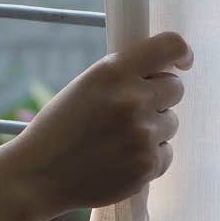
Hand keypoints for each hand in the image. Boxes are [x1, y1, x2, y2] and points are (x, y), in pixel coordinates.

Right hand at [1, 31, 192, 213]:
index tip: (181, 63)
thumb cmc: (58, 129)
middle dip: (159, 97)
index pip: (170, 46)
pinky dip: (149, 157)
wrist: (38, 175)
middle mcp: (132, 99)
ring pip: (171, 122)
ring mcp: (143, 134)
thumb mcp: (85, 87)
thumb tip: (165, 70)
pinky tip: (120, 159)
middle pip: (175, 87)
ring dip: (153, 129)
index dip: (181, 53)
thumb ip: (123, 76)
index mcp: (113, 71)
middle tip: (132, 110)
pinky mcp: (148, 165)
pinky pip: (166, 153)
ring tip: (117, 140)